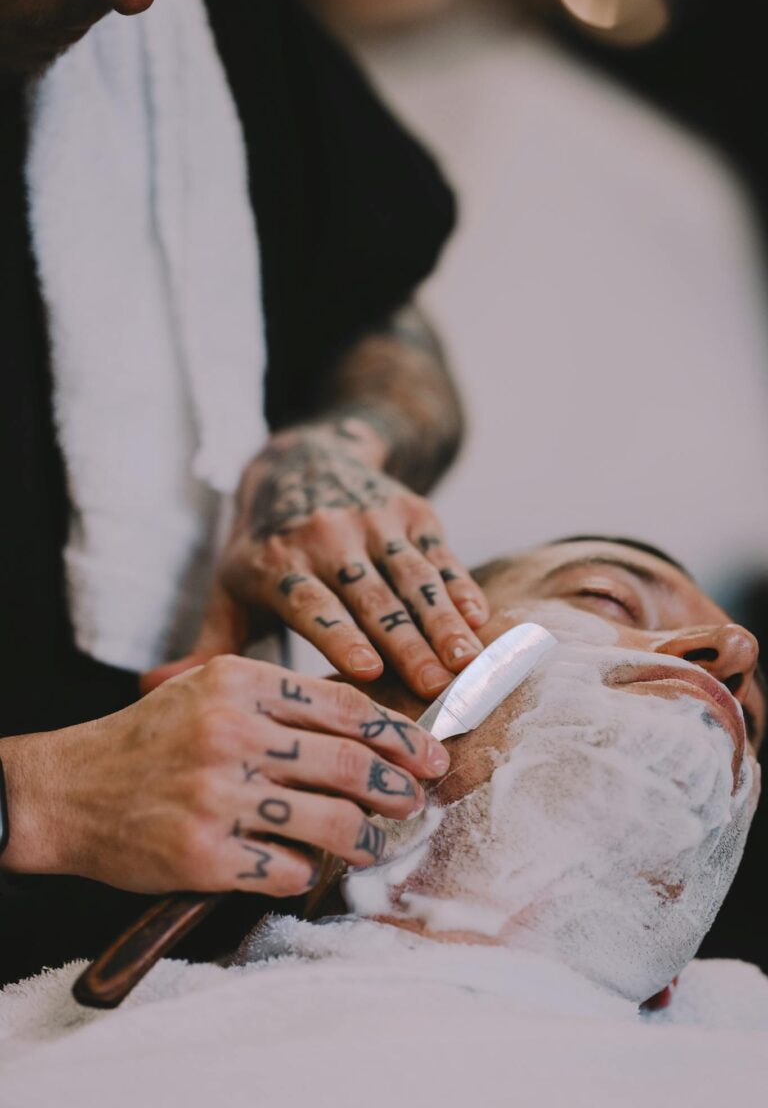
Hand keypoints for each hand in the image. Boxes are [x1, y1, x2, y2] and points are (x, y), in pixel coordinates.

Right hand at [0, 657, 448, 896]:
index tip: (429, 752)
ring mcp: (218, 796)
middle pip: (348, 763)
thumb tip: (368, 724)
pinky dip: (305, 871)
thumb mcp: (210, 690)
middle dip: (396, 786)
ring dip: (366, 837)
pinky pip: (286, 870)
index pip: (343, 706)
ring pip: (330, 822)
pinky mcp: (204, 855)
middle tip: (414, 800)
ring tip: (374, 840)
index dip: (397, 733)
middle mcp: (232, 734)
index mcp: (239, 683)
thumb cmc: (151, 738)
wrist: (68, 790)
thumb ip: (281, 699)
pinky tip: (305, 865)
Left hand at [206, 424, 488, 698]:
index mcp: (277, 563)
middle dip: (407, 644)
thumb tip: (151, 690)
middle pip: (371, 598)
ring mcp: (373, 520)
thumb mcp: (229, 584)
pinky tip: (479, 618)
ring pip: (413, 577)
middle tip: (436, 688)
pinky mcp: (410, 511)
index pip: (311, 604)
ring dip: (443, 620)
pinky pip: (440, 553)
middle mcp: (326, 536)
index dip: (339, 637)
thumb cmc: (264, 544)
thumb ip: (206, 643)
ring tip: (467, 661)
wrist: (304, 456)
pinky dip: (460, 586)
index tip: (369, 672)